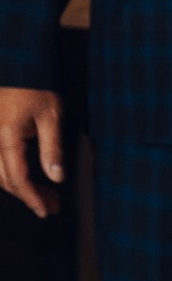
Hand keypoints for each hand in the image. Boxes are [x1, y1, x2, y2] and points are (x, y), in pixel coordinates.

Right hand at [0, 87, 62, 216]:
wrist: (17, 69)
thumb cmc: (34, 88)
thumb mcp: (51, 114)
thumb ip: (52, 147)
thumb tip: (57, 178)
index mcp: (8, 135)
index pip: (17, 177)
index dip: (31, 197)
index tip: (46, 210)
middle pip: (6, 180)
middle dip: (29, 196)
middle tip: (52, 206)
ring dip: (21, 189)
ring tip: (46, 197)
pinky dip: (12, 177)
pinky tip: (29, 182)